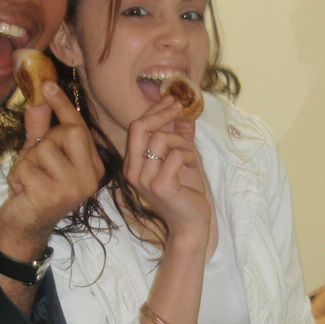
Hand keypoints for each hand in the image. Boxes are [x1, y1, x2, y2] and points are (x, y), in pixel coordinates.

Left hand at [0, 81, 103, 259]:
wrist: (26, 228)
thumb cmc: (35, 190)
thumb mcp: (38, 157)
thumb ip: (40, 131)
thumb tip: (38, 102)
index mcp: (92, 166)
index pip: (80, 128)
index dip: (63, 106)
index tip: (48, 84)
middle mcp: (89, 176)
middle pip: (66, 132)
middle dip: (43, 141)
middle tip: (38, 164)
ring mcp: (73, 187)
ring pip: (42, 149)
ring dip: (26, 162)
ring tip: (30, 180)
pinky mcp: (52, 195)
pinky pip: (26, 167)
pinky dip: (18, 176)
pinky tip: (24, 192)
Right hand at [122, 98, 210, 240]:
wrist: (190, 224)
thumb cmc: (185, 193)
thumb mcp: (182, 159)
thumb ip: (180, 136)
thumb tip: (184, 112)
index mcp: (133, 164)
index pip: (137, 128)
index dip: (154, 110)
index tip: (172, 99)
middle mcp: (133, 171)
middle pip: (140, 128)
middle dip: (161, 113)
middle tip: (180, 107)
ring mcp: (145, 180)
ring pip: (161, 139)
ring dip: (181, 143)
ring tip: (190, 158)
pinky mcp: (160, 186)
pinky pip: (176, 155)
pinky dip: (189, 158)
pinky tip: (191, 170)